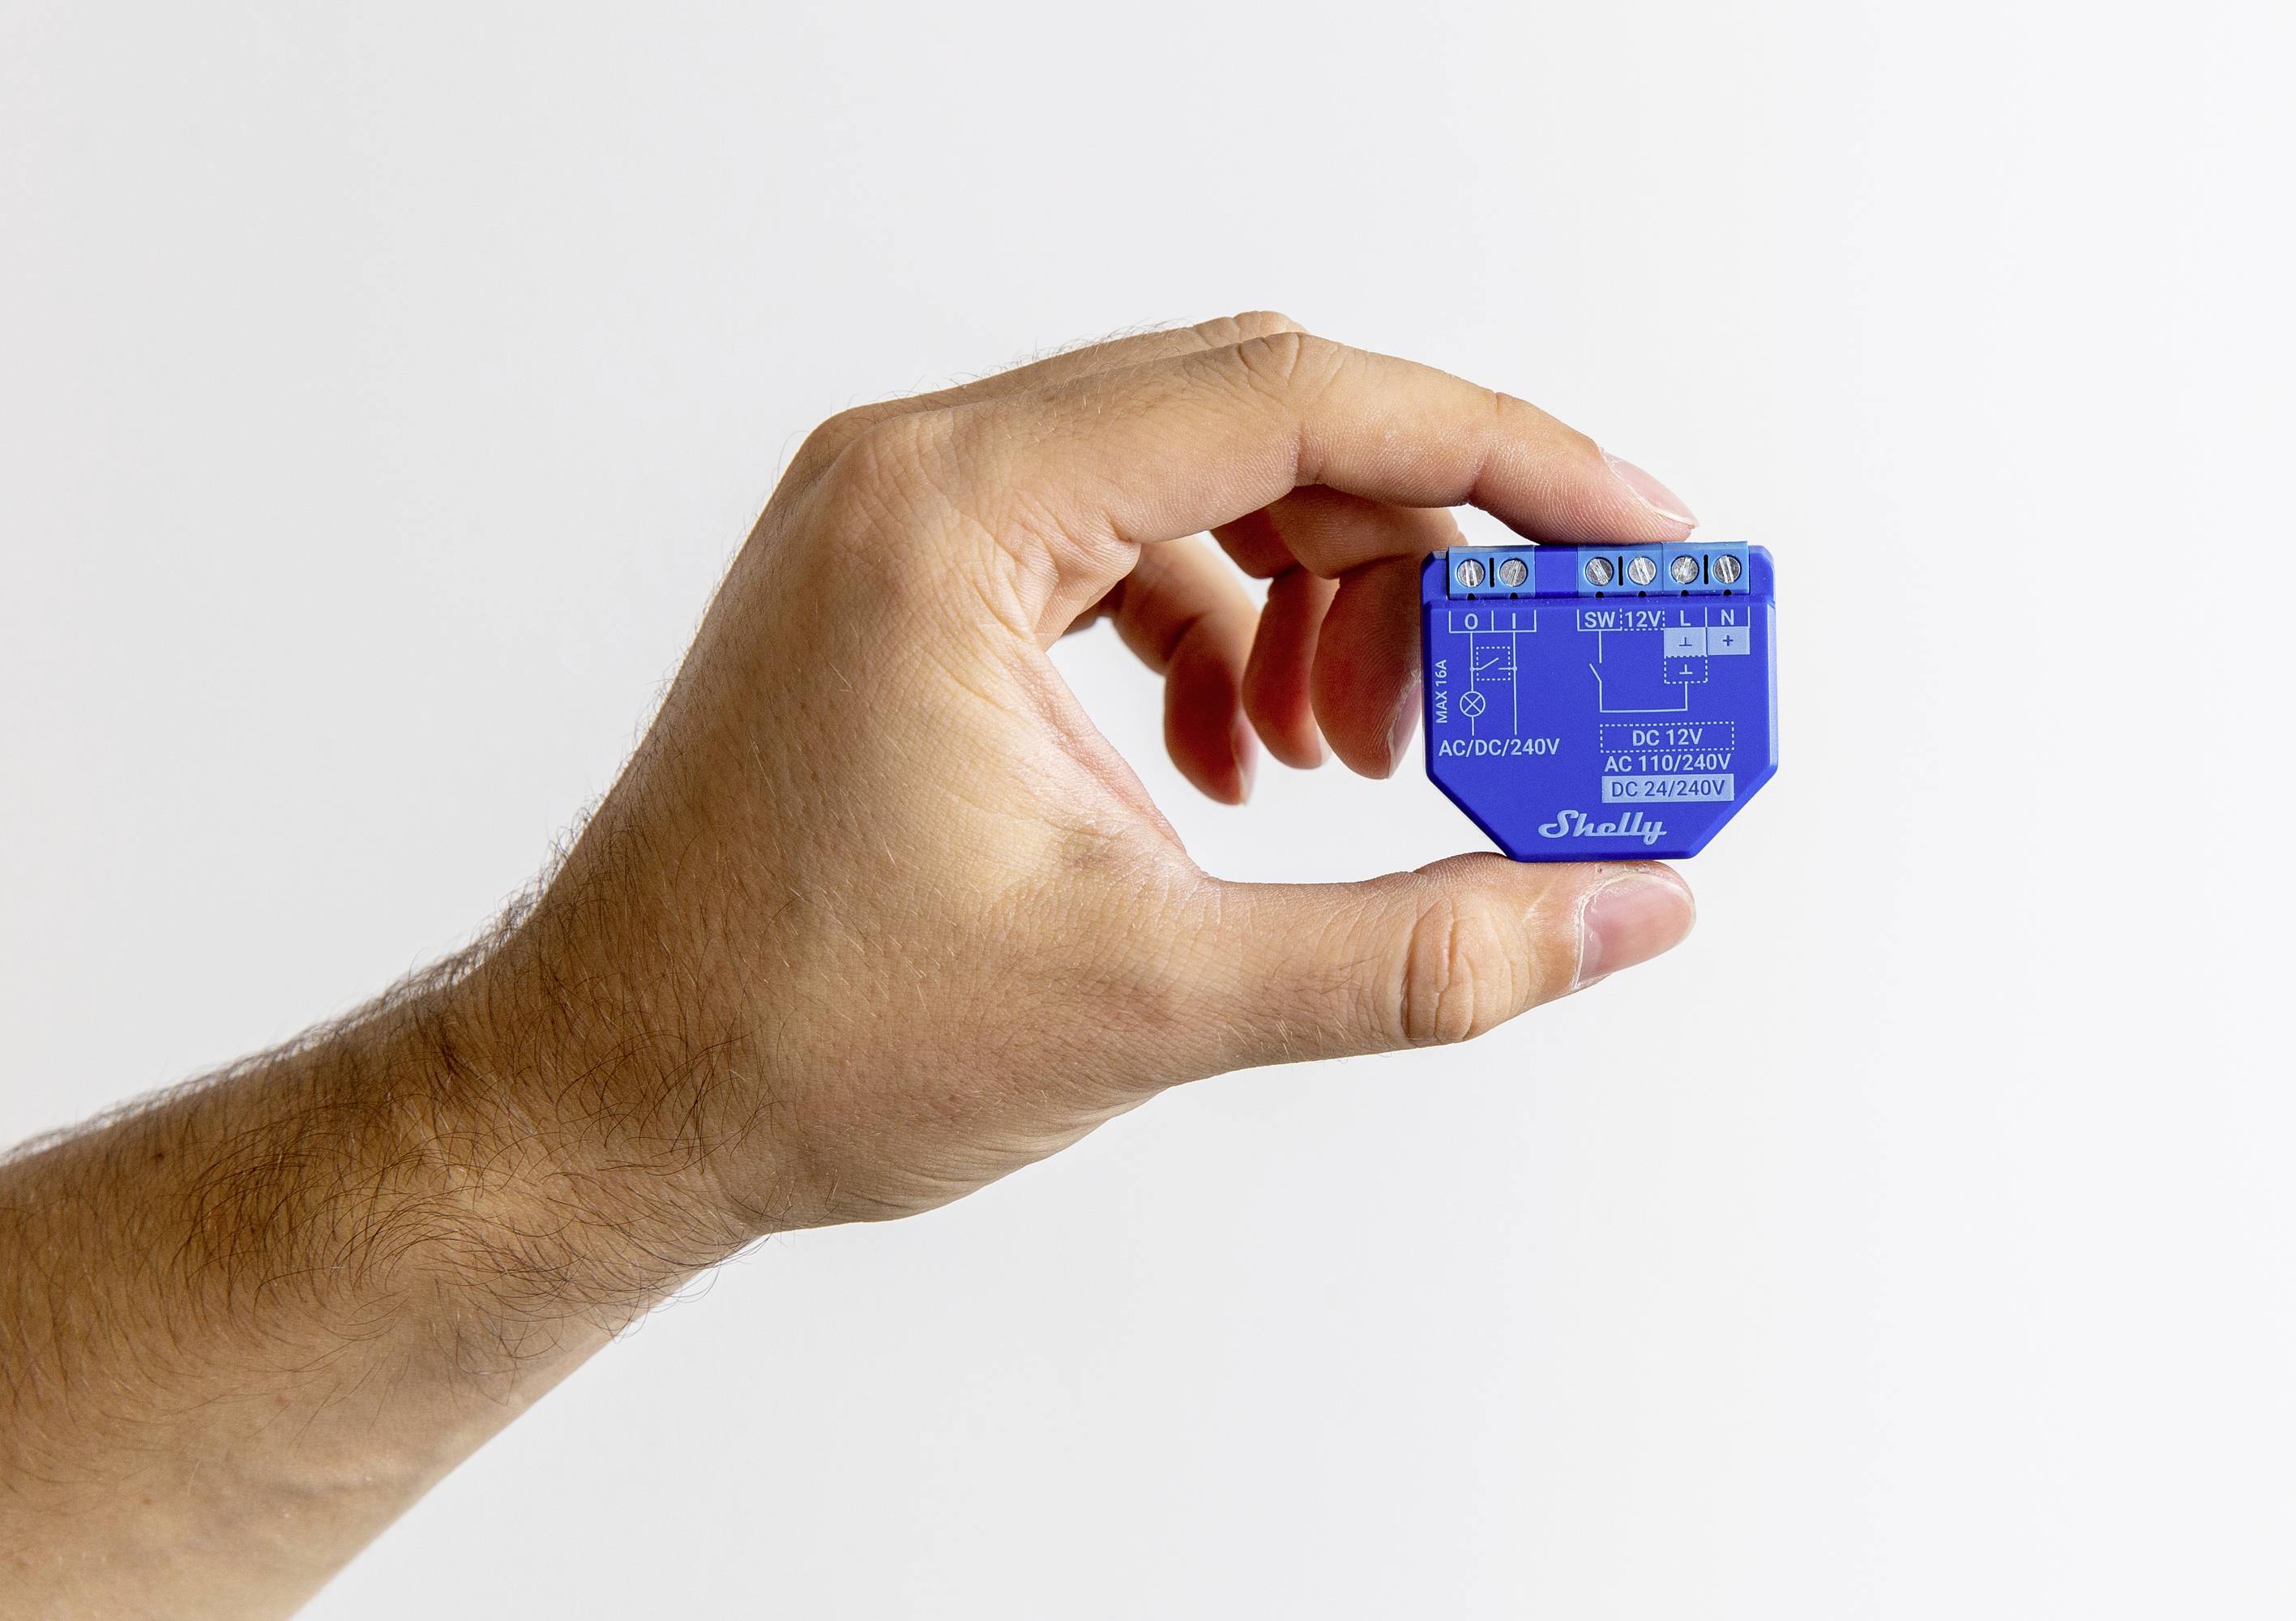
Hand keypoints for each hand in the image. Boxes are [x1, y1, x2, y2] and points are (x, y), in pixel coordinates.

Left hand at [454, 313, 1700, 1249]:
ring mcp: (907, 524)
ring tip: (1365, 756)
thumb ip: (1416, 949)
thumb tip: (1620, 907)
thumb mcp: (1150, 993)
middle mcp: (922, 474)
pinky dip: (1228, 638)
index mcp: (954, 513)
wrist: (604, 1100)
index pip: (1292, 401)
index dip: (1499, 458)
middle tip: (1531, 680)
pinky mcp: (914, 591)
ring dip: (1325, 600)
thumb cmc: (799, 1037)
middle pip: (1258, 425)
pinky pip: (1127, 553)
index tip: (1634, 534)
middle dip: (1424, 548)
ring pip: (1199, 486)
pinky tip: (1251, 765)